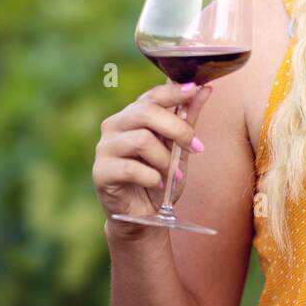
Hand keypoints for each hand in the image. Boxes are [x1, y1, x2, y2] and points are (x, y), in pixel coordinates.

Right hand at [93, 80, 212, 227]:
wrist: (144, 216)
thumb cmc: (160, 179)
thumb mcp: (179, 149)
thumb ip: (188, 119)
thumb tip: (205, 89)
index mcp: (132, 116)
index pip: (152, 95)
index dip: (174, 91)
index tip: (195, 89)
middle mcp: (115, 126)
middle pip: (146, 112)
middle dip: (177, 129)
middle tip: (195, 147)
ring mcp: (105, 147)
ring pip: (141, 140)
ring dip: (165, 160)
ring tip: (171, 175)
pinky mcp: (101, 171)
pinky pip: (130, 168)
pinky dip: (151, 177)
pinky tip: (157, 184)